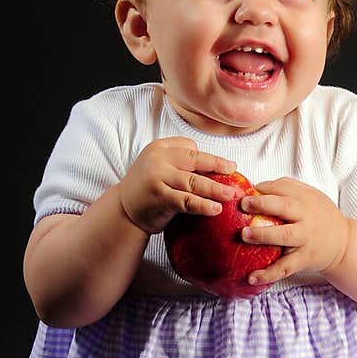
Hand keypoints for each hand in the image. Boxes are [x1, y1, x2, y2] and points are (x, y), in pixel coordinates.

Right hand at [118, 137, 238, 233]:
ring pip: (193, 181)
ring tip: (231, 194)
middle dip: (218, 166)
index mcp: (159, 147)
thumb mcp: (159, 167)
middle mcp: (157, 158)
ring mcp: (158, 177)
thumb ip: (179, 163)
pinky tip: (215, 209)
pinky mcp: (160, 197)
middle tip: (234, 171)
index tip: (225, 167)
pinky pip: (187, 200)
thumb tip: (215, 167)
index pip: (189, 147)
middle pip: (195, 160)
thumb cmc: (147, 189)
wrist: (123, 210)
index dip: (208, 158)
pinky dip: (203, 205)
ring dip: (215, 188)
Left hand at [238, 179, 349, 286]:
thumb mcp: (309, 196)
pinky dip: (268, 274)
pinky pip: (285, 268)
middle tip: (243, 205)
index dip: (262, 189)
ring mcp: (305, 239)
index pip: (282, 188)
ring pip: (284, 236)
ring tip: (244, 235)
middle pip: (284, 208)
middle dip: (262, 205)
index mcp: (304, 199)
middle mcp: (306, 217)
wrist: (343, 243)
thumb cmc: (319, 216)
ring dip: (263, 235)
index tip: (243, 192)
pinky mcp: (303, 260)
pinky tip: (252, 278)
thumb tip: (253, 188)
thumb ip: (285, 189)